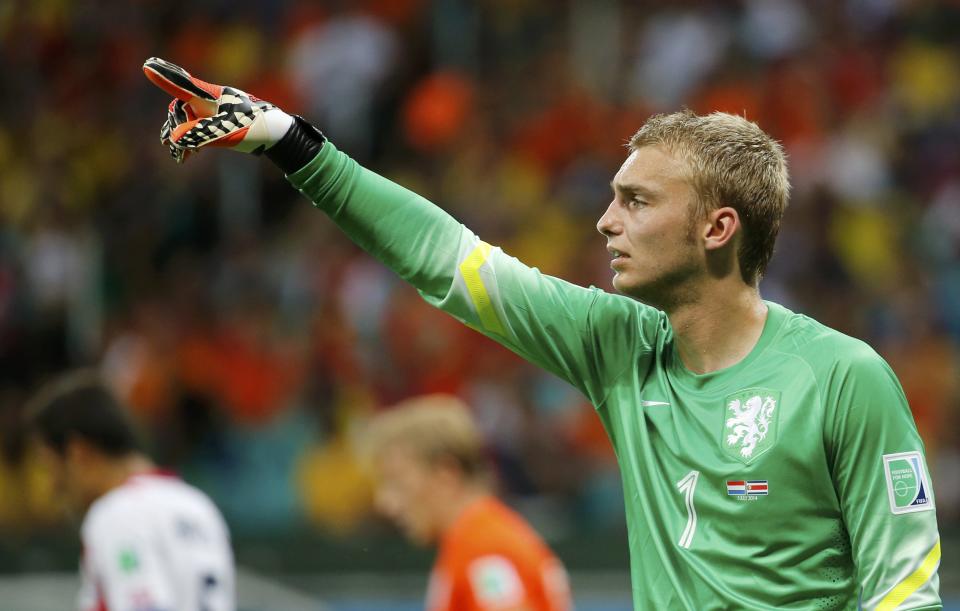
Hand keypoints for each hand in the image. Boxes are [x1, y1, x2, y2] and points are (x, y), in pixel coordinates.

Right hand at [143, 57, 292, 162]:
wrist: (275, 134)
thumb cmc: (254, 128)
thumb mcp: (227, 133)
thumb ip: (200, 134)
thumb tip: (174, 139)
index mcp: (210, 96)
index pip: (183, 84)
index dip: (164, 76)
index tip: (148, 64)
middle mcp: (208, 100)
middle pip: (180, 108)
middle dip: (174, 126)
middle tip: (174, 147)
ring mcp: (211, 111)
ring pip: (186, 121)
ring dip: (179, 138)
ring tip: (178, 156)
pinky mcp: (215, 123)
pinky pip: (194, 129)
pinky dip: (188, 142)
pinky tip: (186, 157)